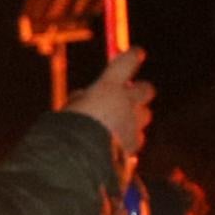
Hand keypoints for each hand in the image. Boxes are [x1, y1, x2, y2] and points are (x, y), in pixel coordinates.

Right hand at [73, 47, 152, 163]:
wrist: (80, 162)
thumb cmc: (68, 130)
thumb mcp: (69, 108)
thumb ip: (80, 99)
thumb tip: (84, 97)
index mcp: (108, 87)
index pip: (127, 62)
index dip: (132, 56)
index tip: (137, 52)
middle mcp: (126, 103)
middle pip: (146, 89)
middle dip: (140, 90)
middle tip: (130, 95)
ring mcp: (134, 124)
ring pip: (144, 115)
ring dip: (136, 116)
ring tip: (120, 122)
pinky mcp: (135, 144)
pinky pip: (138, 136)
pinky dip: (131, 137)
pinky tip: (118, 143)